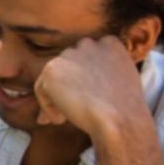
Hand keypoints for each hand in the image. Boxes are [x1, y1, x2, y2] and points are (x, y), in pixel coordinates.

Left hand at [33, 36, 149, 136]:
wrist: (118, 119)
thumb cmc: (123, 111)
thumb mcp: (118, 84)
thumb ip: (99, 76)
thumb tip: (71, 87)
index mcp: (110, 44)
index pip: (86, 59)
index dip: (81, 82)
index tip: (85, 100)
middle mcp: (90, 44)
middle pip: (68, 67)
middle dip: (66, 89)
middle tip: (67, 112)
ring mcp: (70, 54)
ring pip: (53, 79)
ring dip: (56, 98)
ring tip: (63, 118)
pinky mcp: (52, 68)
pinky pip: (41, 89)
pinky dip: (47, 107)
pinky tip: (59, 120)